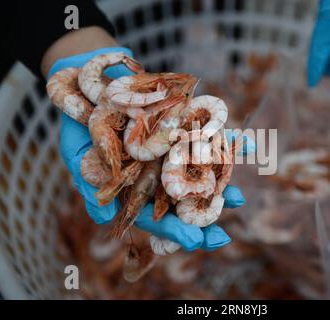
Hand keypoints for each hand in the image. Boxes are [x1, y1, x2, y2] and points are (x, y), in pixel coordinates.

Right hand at [48, 49, 254, 250]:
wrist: (89, 83)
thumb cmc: (80, 127)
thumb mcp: (80, 159)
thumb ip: (92, 188)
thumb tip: (106, 217)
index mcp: (137, 187)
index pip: (157, 216)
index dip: (175, 230)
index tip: (196, 241)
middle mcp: (158, 172)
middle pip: (184, 200)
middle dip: (203, 215)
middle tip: (223, 233)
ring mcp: (172, 149)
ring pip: (200, 170)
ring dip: (220, 183)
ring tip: (238, 198)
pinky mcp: (183, 124)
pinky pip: (208, 133)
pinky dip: (229, 139)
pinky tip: (249, 145)